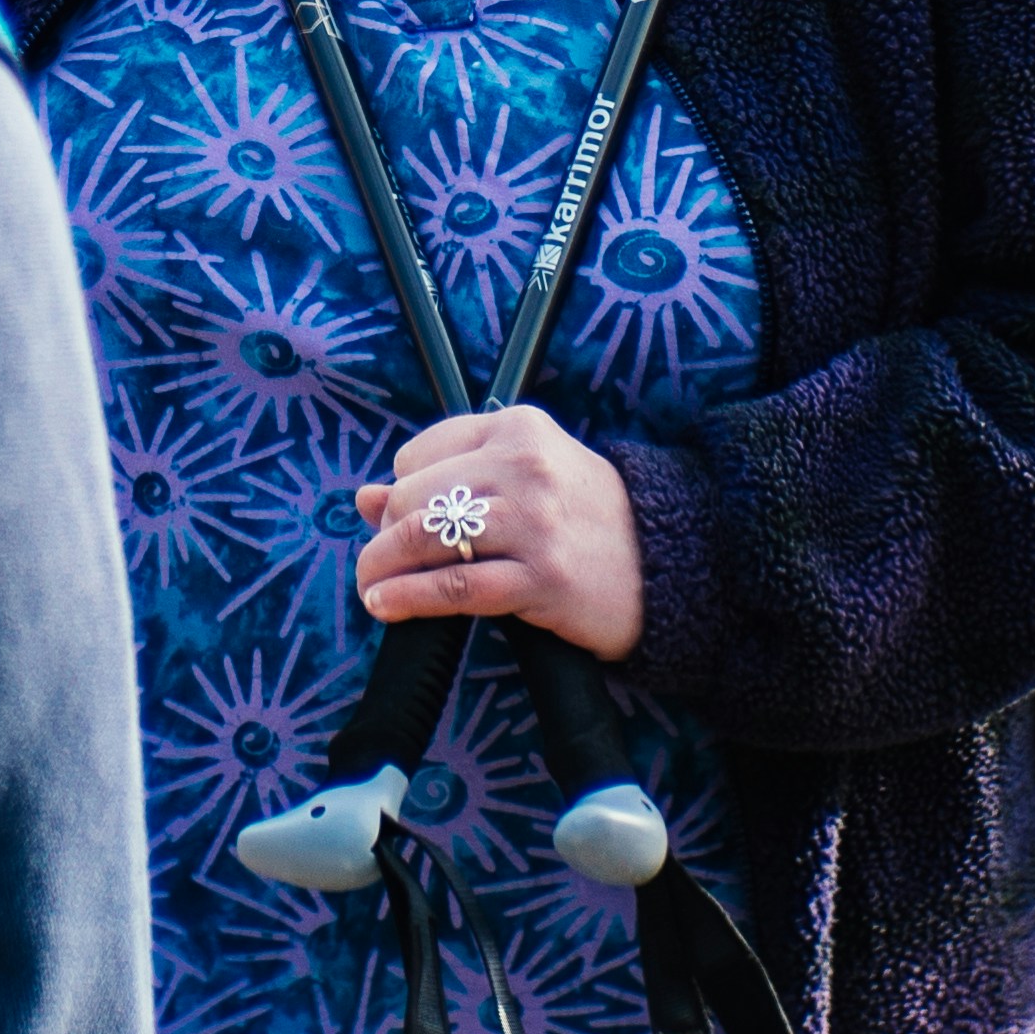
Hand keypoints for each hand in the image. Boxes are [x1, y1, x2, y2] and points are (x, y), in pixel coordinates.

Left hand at [355, 407, 641, 660]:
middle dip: (385, 532)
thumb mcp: (524, 480)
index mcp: (518, 427)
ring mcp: (536, 521)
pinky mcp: (543, 577)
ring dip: (381, 565)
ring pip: (426, 536)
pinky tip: (386, 605)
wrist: (671, 564)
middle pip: (414, 495)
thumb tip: (364, 497)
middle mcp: (525, 465)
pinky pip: (454, 587)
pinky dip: (408, 598)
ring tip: (371, 585)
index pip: (419, 454)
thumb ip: (446, 479)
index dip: (400, 492)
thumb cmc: (588, 520)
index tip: (402, 521)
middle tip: (381, 560)